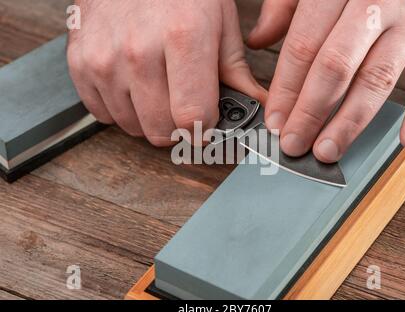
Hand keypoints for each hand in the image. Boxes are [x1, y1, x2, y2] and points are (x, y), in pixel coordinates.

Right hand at [68, 0, 265, 145]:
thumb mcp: (219, 21)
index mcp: (183, 38)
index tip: (207, 122)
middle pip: (161, 131)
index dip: (204, 128)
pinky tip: (132, 82)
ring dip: (149, 117)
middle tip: (182, 104)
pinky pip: (104, 115)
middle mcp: (139, 52)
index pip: (192, 118)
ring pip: (133, 127)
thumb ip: (237, 72)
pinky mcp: (79, 64)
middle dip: (177, 126)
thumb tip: (257, 107)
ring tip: (156, 85)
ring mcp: (104, 60)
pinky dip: (121, 107)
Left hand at [248, 0, 404, 161]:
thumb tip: (258, 40)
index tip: (274, 121)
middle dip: (311, 112)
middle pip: (336, 67)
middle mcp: (378, 2)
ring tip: (328, 150)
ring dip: (349, 122)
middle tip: (294, 143)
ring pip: (377, 80)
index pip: (304, 46)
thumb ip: (285, 7)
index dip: (286, 89)